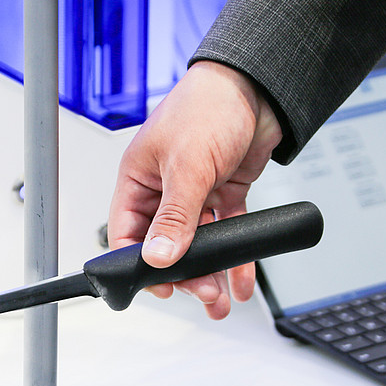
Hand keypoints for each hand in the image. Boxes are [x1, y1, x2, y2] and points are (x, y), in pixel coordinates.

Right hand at [108, 60, 282, 318]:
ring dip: (209, 272)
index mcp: (138, 178)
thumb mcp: (188, 164)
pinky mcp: (222, 193)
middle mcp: (163, 189)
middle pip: (164, 244)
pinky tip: (239, 280)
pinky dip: (234, 257)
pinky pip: (226, 232)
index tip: (160, 287)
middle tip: (202, 294)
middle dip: (183, 274)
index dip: (138, 263)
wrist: (258, 86)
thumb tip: (157, 256)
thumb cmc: (209, 105)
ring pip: (197, 244)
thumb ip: (174, 215)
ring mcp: (194, 193)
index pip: (126, 232)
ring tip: (220, 298)